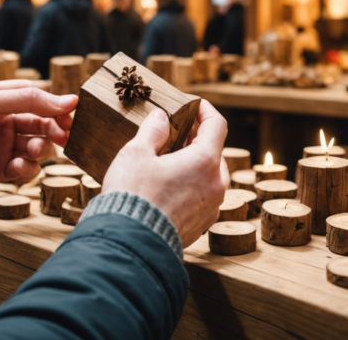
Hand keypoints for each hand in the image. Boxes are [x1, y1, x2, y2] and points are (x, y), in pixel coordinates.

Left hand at [0, 81, 76, 197]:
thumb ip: (27, 99)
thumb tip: (67, 99)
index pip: (37, 98)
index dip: (55, 105)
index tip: (72, 111)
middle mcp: (4, 121)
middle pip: (42, 124)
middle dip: (55, 129)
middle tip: (63, 136)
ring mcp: (2, 146)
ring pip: (37, 147)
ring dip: (41, 149)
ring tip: (33, 151)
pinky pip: (25, 169)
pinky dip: (27, 169)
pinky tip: (16, 168)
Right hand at [101, 101, 228, 247]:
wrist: (130, 242)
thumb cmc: (133, 194)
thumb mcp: (136, 153)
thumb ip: (153, 131)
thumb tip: (161, 117)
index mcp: (205, 162)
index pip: (217, 125)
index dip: (205, 110)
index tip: (193, 105)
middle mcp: (216, 185)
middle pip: (214, 152)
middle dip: (196, 139)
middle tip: (174, 133)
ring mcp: (212, 208)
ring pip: (209, 177)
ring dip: (193, 165)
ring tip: (167, 162)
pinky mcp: (202, 226)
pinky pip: (202, 198)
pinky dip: (190, 187)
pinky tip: (167, 188)